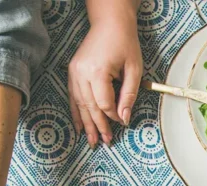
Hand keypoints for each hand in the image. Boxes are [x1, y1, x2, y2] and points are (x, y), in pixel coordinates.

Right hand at [68, 4, 142, 146]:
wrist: (109, 22)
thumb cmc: (125, 42)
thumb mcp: (134, 69)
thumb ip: (129, 95)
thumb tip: (124, 118)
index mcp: (97, 71)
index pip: (104, 103)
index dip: (113, 116)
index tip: (122, 123)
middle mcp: (82, 73)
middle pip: (90, 107)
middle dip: (98, 126)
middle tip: (104, 143)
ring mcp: (74, 72)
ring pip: (79, 104)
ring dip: (86, 124)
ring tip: (91, 140)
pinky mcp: (72, 71)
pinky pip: (73, 96)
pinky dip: (76, 111)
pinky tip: (79, 125)